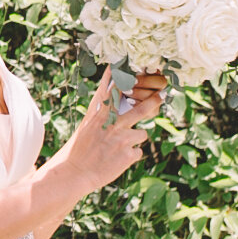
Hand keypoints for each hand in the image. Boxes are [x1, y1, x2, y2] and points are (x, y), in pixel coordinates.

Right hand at [62, 68, 164, 195]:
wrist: (74, 173)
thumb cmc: (80, 148)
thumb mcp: (87, 124)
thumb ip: (101, 108)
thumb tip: (111, 92)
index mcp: (100, 114)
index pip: (115, 90)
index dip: (125, 77)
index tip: (133, 66)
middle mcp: (112, 123)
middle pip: (141, 109)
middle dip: (154, 101)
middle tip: (162, 95)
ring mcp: (121, 139)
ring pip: (141, 133)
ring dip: (133, 140)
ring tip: (117, 148)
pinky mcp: (128, 155)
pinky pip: (137, 152)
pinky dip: (129, 156)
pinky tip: (116, 160)